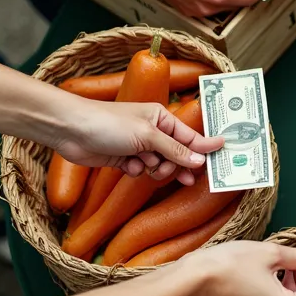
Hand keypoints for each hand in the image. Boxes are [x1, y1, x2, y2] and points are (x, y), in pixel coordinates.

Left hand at [48, 99, 223, 183]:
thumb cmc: (109, 123)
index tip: (224, 153)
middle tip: (185, 178)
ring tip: (147, 167)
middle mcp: (153, 131)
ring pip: (160, 164)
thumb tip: (200, 160)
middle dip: (178, 165)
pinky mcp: (125, 158)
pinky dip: (138, 171)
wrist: (71, 130)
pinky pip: (142, 170)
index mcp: (162, 117)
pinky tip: (129, 166)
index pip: (190, 135)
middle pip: (178, 153)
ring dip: (156, 169)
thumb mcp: (147, 136)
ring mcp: (139, 145)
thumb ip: (175, 150)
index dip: (206, 146)